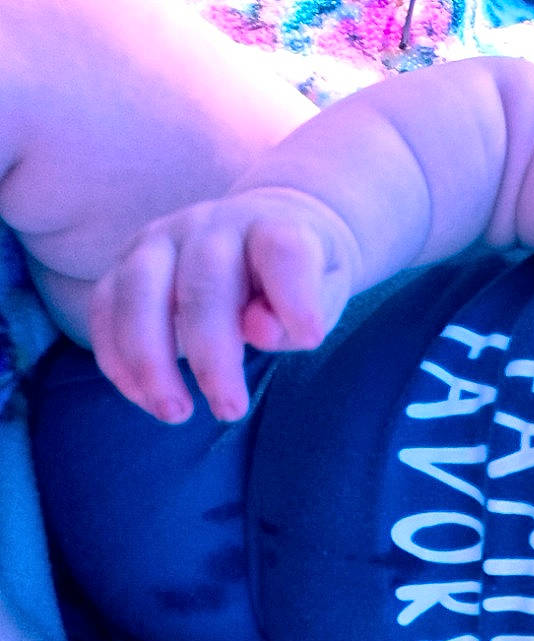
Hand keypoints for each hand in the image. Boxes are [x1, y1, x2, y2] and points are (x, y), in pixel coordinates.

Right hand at [88, 185, 361, 424]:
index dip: (296, 295)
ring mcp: (161, 240)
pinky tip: (143, 398)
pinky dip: (117, 357)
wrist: (260, 234)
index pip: (283, 250)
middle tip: (230, 411)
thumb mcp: (323, 294)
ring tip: (175, 413)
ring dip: (150, 359)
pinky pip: (104, 306)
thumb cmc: (297, 281)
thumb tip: (257, 330)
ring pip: (137, 291)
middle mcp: (212, 227)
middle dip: (212, 356)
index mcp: (272, 228)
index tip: (310, 340)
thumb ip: (300, 313)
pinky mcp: (124, 263)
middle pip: (202, 284)